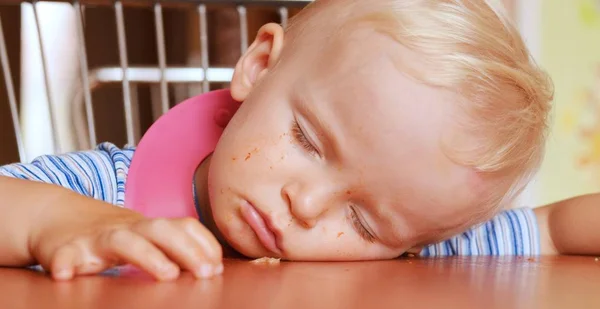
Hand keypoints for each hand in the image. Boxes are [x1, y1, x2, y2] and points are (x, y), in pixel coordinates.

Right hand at [30, 207, 222, 280]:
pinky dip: (65, 263)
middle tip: (206, 273)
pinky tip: (67, 275)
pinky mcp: (65, 249)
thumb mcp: (143, 237)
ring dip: (148, 255)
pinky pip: (64, 255)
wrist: (54, 216)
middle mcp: (125, 228)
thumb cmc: (109, 235)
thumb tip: (213, 266)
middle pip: (161, 231)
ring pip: (123, 241)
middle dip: (188, 249)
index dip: (204, 244)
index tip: (218, 266)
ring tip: (167, 274)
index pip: (183, 226)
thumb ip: (171, 248)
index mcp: (147, 227)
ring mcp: (96, 238)